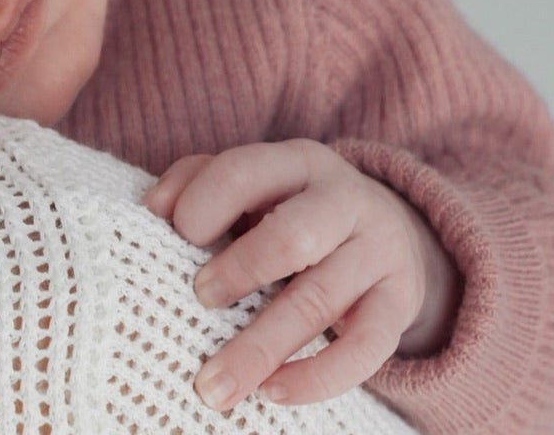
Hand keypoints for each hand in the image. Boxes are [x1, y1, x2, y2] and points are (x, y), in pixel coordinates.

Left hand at [143, 139, 460, 411]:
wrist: (393, 227)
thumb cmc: (294, 205)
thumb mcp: (257, 181)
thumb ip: (200, 180)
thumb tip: (153, 208)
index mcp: (298, 162)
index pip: (245, 171)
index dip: (204, 203)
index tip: (174, 235)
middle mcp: (345, 201)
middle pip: (292, 237)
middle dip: (240, 269)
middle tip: (198, 297)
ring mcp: (378, 254)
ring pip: (320, 302)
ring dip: (261, 347)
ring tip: (214, 385)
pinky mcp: (399, 305)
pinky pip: (365, 350)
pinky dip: (316, 377)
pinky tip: (272, 392)